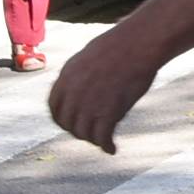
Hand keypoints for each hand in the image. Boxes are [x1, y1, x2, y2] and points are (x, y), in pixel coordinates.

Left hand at [50, 24, 162, 153]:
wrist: (139, 44)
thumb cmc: (123, 45)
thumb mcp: (91, 56)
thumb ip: (82, 75)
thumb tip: (85, 88)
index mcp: (66, 77)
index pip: (54, 108)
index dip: (62, 119)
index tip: (72, 124)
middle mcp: (73, 93)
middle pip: (68, 123)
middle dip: (78, 131)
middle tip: (90, 133)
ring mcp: (89, 104)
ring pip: (84, 133)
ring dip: (93, 139)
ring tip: (103, 140)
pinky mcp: (108, 112)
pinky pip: (102, 137)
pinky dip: (106, 146)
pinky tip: (112, 149)